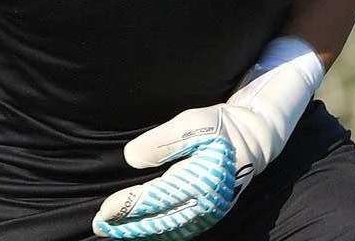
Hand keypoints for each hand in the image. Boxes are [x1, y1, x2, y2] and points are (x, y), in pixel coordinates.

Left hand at [93, 36, 325, 238]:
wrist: (255, 138)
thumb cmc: (220, 126)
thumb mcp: (191, 123)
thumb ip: (161, 142)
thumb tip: (131, 158)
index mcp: (199, 182)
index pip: (155, 199)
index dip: (128, 206)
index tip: (105, 210)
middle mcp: (205, 204)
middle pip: (159, 221)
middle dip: (128, 225)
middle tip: (100, 226)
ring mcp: (209, 212)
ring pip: (169, 229)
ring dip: (141, 232)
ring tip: (114, 231)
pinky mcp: (210, 213)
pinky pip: (180, 228)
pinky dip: (159, 232)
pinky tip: (142, 230)